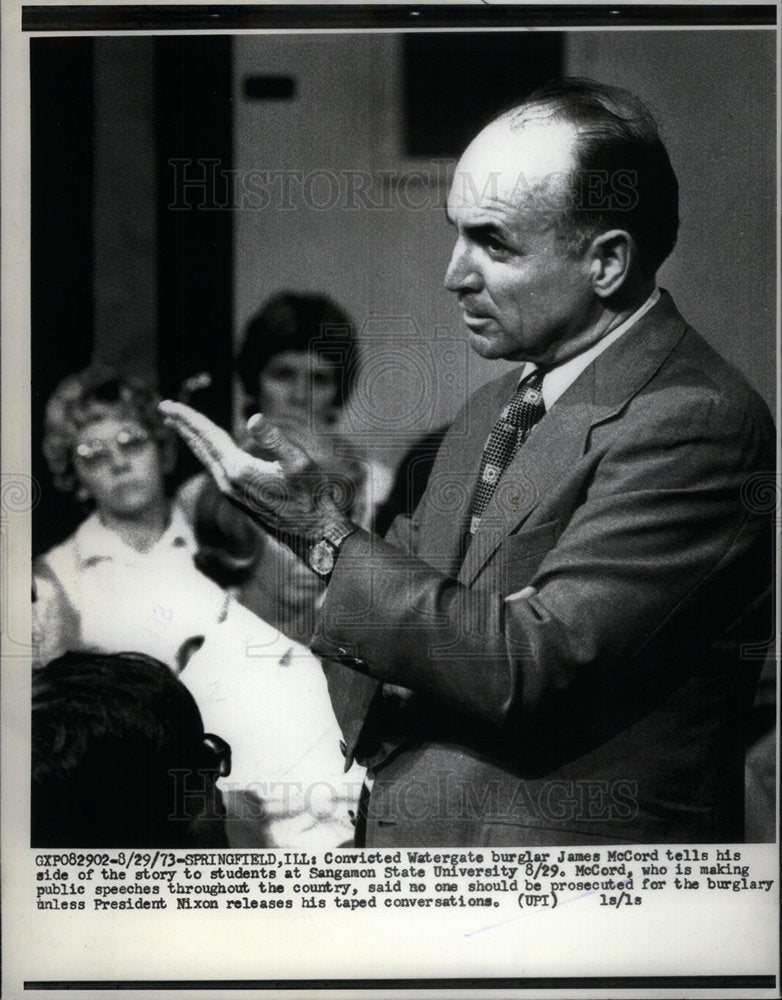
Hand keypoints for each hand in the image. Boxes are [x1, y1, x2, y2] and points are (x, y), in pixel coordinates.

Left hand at [159, 401, 354, 541]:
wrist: (312, 533)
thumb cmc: (311, 496)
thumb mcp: (298, 462)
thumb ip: (275, 439)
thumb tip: (252, 418)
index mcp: (239, 470)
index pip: (208, 436)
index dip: (188, 418)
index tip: (168, 404)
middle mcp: (228, 482)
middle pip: (200, 447)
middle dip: (182, 426)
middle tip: (164, 407)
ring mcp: (231, 492)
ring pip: (205, 459)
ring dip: (191, 439)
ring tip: (178, 424)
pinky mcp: (237, 498)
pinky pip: (213, 468)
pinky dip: (204, 452)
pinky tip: (206, 448)